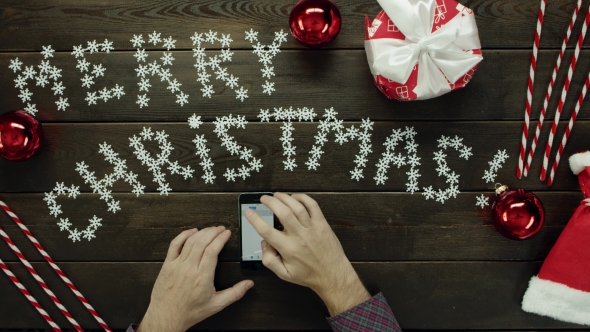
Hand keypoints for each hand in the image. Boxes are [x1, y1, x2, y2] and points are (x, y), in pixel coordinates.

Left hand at [138, 227, 253, 331]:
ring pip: (190, 241)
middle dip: (213, 232)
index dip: (221, 238)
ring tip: (210, 229)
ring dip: (202, 232)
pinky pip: (174, 245)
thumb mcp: (216, 305)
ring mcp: (177, 265)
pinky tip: (191, 232)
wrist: (166, 316)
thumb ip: (234, 293)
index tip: (227, 233)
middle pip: (202, 242)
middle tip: (221, 229)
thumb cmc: (189, 312)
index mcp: (202, 277)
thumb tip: (248, 285)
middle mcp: (189, 268)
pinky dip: (183, 235)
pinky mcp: (167, 265)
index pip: (213, 250)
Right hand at [245, 193, 369, 315]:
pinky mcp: (322, 224)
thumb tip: (264, 243)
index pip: (266, 231)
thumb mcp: (284, 274)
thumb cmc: (308, 275)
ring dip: (285, 198)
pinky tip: (295, 197)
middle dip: (270, 202)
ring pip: (297, 206)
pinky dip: (303, 198)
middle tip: (263, 198)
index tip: (249, 212)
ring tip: (276, 195)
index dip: (255, 220)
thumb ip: (269, 260)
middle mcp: (299, 236)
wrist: (333, 275)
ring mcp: (312, 228)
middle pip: (282, 212)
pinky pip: (313, 206)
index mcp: (288, 249)